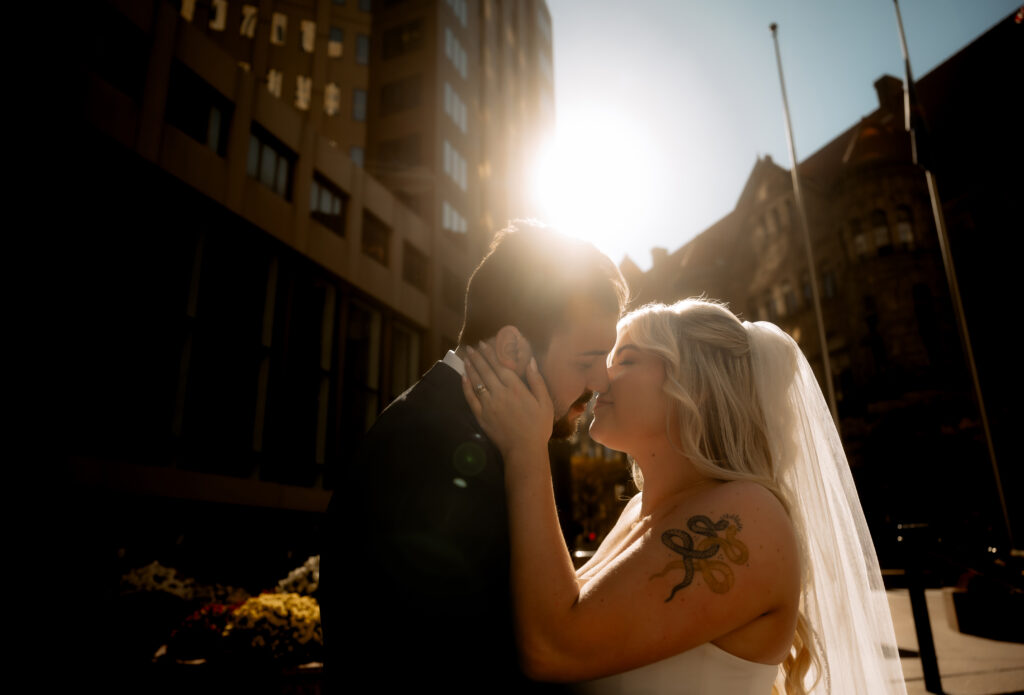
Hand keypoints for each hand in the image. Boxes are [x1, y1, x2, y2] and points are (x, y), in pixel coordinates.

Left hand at [461, 342, 553, 457]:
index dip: (491, 354)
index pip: (500, 366)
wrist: (524, 450)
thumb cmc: (538, 427)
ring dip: (470, 368)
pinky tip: (463, 377)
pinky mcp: (481, 416)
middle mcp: (500, 393)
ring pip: (477, 381)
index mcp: (516, 388)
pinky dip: (466, 386)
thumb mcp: (545, 402)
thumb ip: (537, 381)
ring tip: (466, 357)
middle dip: (478, 357)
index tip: (483, 344)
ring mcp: (489, 405)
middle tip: (471, 347)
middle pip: (486, 371)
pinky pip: (470, 397)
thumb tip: (531, 361)